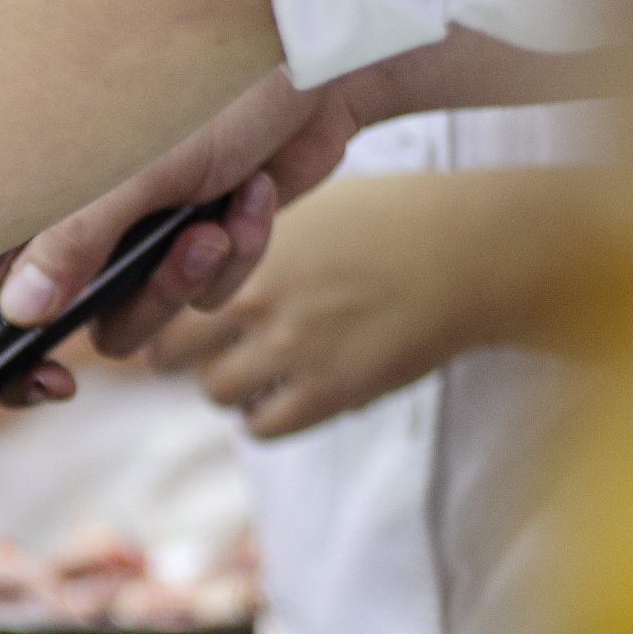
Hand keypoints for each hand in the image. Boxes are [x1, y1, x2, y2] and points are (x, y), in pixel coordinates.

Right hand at [0, 65, 354, 416]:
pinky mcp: (201, 244)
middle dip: (46, 363)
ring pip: (127, 328)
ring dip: (173, 290)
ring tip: (207, 226)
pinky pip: (203, 301)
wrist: (323, 57)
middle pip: (28, 333)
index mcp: (29, 198)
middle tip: (61, 384)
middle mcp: (73, 226)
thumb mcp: (129, 165)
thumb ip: (73, 243)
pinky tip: (252, 199)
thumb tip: (23, 320)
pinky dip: (233, 258)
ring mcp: (137, 240)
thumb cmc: (212, 84)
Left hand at [150, 167, 589, 437]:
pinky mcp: (328, 394)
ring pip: (213, 392)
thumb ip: (246, 235)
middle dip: (186, 352)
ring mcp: (290, 350)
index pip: (157, 294)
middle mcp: (257, 300)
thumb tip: (195, 254)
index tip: (181, 309)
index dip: (164, 306)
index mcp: (245, 247)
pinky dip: (268, 416)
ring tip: (268, 364)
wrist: (475, 254)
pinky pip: (260, 427)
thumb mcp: (308, 205)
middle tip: (217, 344)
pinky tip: (294, 391)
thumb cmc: (396, 220)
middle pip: (167, 352)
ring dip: (232, 384)